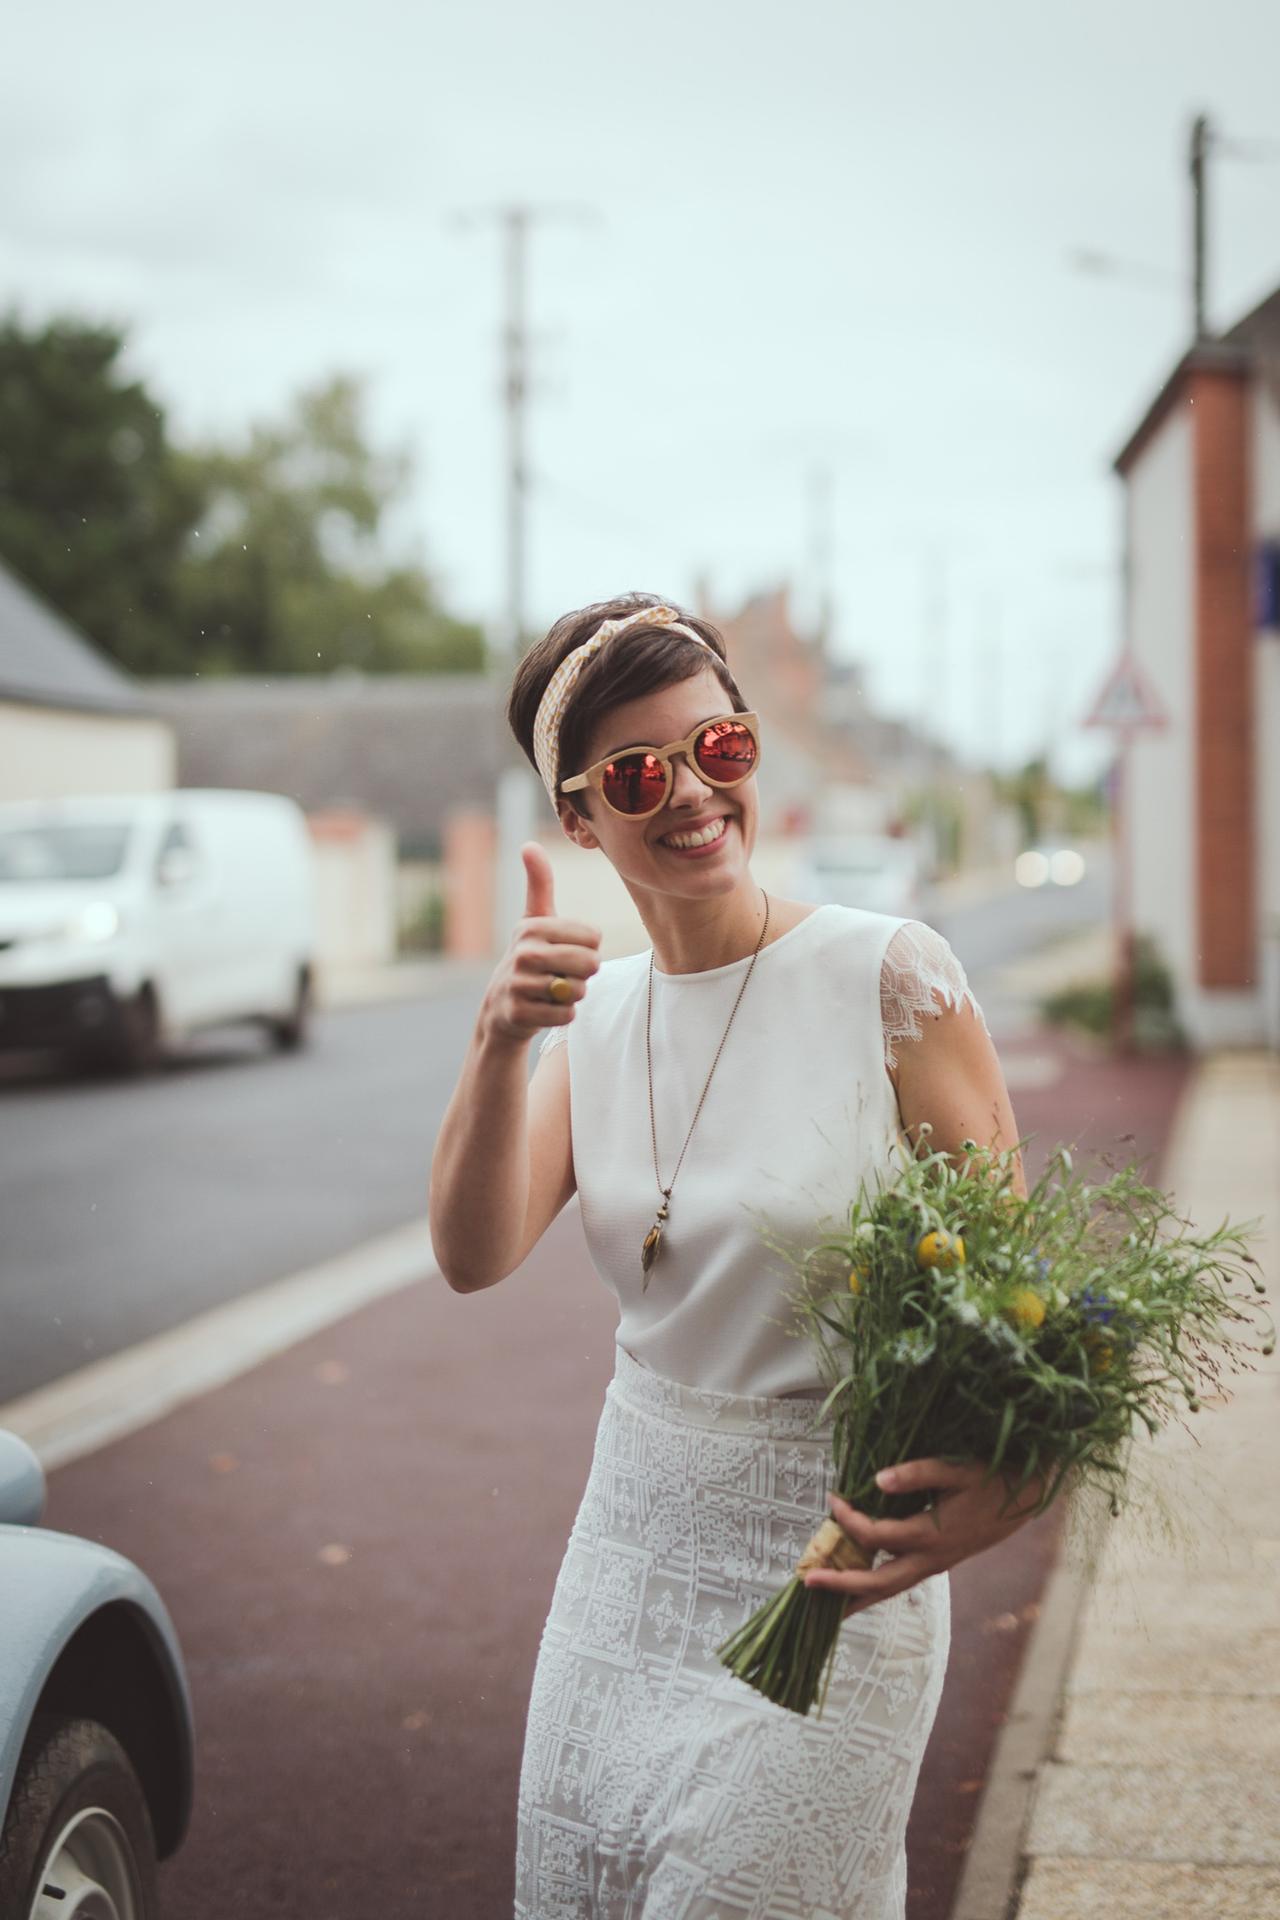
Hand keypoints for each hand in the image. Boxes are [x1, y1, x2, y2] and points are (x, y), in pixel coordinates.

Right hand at [480, 842, 602, 1047]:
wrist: (500, 1007)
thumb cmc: (529, 957)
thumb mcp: (533, 920)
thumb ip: (538, 883)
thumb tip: (529, 845)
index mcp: (532, 927)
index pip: (594, 938)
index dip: (588, 949)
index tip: (565, 951)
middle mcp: (523, 953)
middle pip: (589, 964)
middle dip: (584, 974)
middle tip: (563, 974)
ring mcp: (519, 984)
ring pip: (579, 991)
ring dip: (572, 995)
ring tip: (551, 990)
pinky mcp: (520, 1013)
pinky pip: (567, 1014)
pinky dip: (563, 1014)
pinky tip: (544, 1008)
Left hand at [802, 1457, 1046, 1620]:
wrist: (1024, 1500)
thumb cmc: (990, 1480)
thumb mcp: (956, 1470)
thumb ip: (916, 1473)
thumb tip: (877, 1481)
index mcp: (932, 1535)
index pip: (877, 1535)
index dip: (849, 1519)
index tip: (833, 1498)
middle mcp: (931, 1558)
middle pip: (879, 1582)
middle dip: (842, 1585)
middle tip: (807, 1582)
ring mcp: (934, 1565)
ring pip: (889, 1589)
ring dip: (856, 1596)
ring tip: (824, 1605)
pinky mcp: (936, 1563)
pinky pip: (899, 1580)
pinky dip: (874, 1586)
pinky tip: (857, 1586)